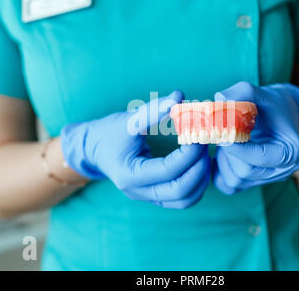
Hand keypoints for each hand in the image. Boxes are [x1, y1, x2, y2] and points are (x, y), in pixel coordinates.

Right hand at [61, 91, 209, 208]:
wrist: (93, 149)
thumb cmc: (109, 133)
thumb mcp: (129, 120)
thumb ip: (153, 110)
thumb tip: (179, 97)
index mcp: (129, 175)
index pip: (168, 170)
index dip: (189, 153)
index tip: (198, 134)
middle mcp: (138, 191)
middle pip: (180, 192)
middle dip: (199, 168)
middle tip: (205, 144)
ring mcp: (147, 197)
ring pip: (184, 200)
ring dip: (201, 179)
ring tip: (203, 154)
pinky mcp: (155, 196)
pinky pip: (181, 199)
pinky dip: (196, 184)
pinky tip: (199, 164)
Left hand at [212, 82, 298, 194]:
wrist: (279, 115)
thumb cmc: (272, 105)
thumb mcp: (262, 93)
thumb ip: (243, 93)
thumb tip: (220, 98)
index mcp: (292, 154)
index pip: (259, 157)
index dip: (237, 145)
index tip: (222, 131)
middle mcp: (282, 172)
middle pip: (244, 171)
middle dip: (228, 151)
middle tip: (220, 132)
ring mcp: (266, 181)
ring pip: (234, 180)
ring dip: (222, 159)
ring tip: (225, 139)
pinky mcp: (250, 184)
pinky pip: (226, 185)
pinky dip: (218, 170)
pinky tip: (221, 152)